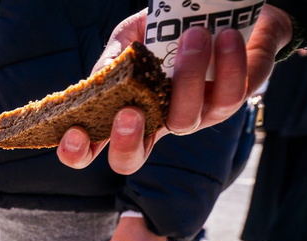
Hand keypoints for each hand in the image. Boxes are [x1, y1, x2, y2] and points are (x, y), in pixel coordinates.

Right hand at [58, 5, 291, 174]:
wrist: (219, 14)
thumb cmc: (167, 30)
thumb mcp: (131, 37)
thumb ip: (114, 58)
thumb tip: (101, 79)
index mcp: (125, 111)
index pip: (93, 148)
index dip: (78, 152)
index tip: (75, 131)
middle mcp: (156, 124)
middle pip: (131, 161)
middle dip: (127, 142)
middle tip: (129, 111)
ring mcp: (192, 119)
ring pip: (185, 120)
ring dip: (187, 78)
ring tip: (193, 35)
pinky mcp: (230, 102)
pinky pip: (230, 95)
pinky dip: (228, 63)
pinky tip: (222, 35)